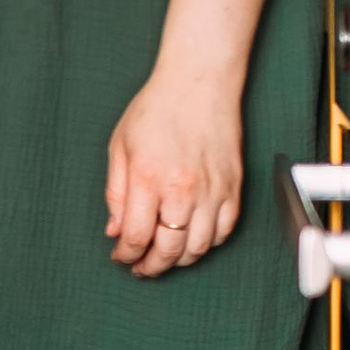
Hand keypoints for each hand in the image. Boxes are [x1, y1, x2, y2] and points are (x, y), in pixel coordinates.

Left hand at [105, 60, 243, 276]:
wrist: (199, 82)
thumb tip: (115, 230)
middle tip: (141, 267)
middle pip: (169, 250)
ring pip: (198, 248)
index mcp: (149, 178)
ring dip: (179, 260)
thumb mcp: (120, 147)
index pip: (137, 237)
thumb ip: (116, 193)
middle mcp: (182, 189)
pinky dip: (207, 244)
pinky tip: (193, 240)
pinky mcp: (233, 187)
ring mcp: (212, 190)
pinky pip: (223, 232)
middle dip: (151, 266)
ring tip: (166, 257)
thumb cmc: (158, 108)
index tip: (121, 256)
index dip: (126, 255)